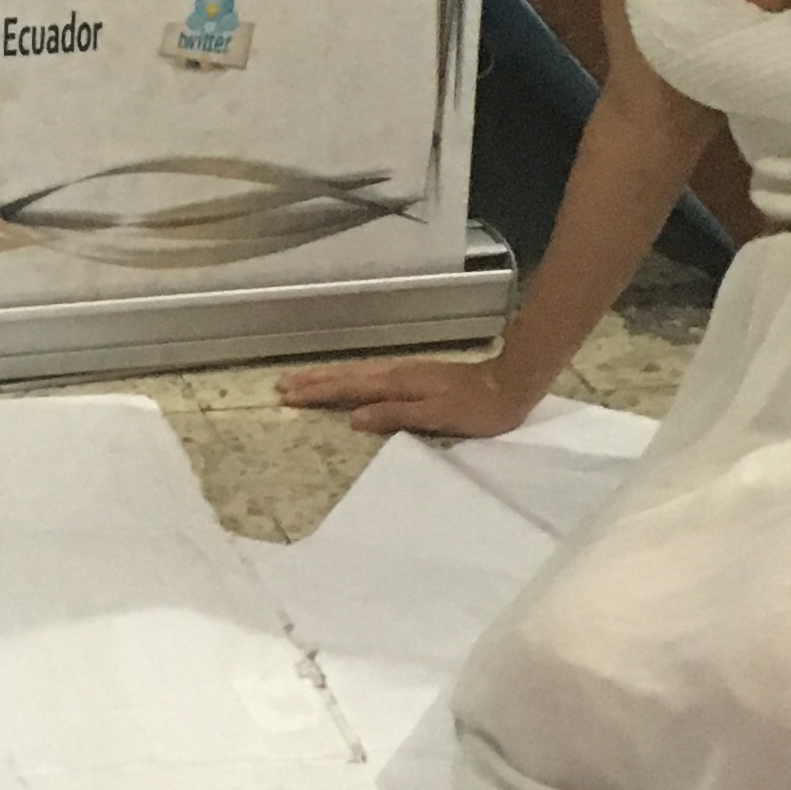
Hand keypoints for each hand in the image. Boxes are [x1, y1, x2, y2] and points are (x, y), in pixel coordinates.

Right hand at [274, 354, 541, 439]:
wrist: (509, 385)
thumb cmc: (477, 410)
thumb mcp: (437, 417)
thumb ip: (395, 415)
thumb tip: (353, 418)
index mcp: (397, 384)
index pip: (349, 388)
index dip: (318, 392)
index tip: (288, 397)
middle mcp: (396, 373)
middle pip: (347, 376)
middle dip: (314, 380)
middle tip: (281, 386)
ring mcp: (404, 371)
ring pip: (356, 372)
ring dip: (327, 376)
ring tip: (301, 380)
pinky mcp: (413, 375)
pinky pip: (369, 374)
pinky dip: (349, 376)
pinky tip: (346, 380)